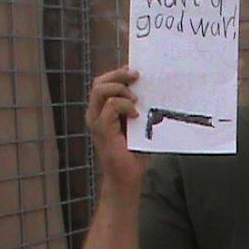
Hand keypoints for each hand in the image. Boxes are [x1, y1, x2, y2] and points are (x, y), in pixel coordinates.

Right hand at [86, 65, 148, 185]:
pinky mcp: (102, 130)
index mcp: (102, 110)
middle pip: (99, 82)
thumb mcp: (139, 124)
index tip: (136, 72)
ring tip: (135, 100)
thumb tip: (153, 89)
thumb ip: (139, 108)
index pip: (104, 82)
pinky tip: (135, 114)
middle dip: (118, 75)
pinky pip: (109, 107)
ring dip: (120, 89)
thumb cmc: (134, 152)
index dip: (118, 73)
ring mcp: (96, 121)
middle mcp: (95, 113)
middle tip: (137, 76)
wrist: (128, 177)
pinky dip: (123, 105)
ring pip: (100, 90)